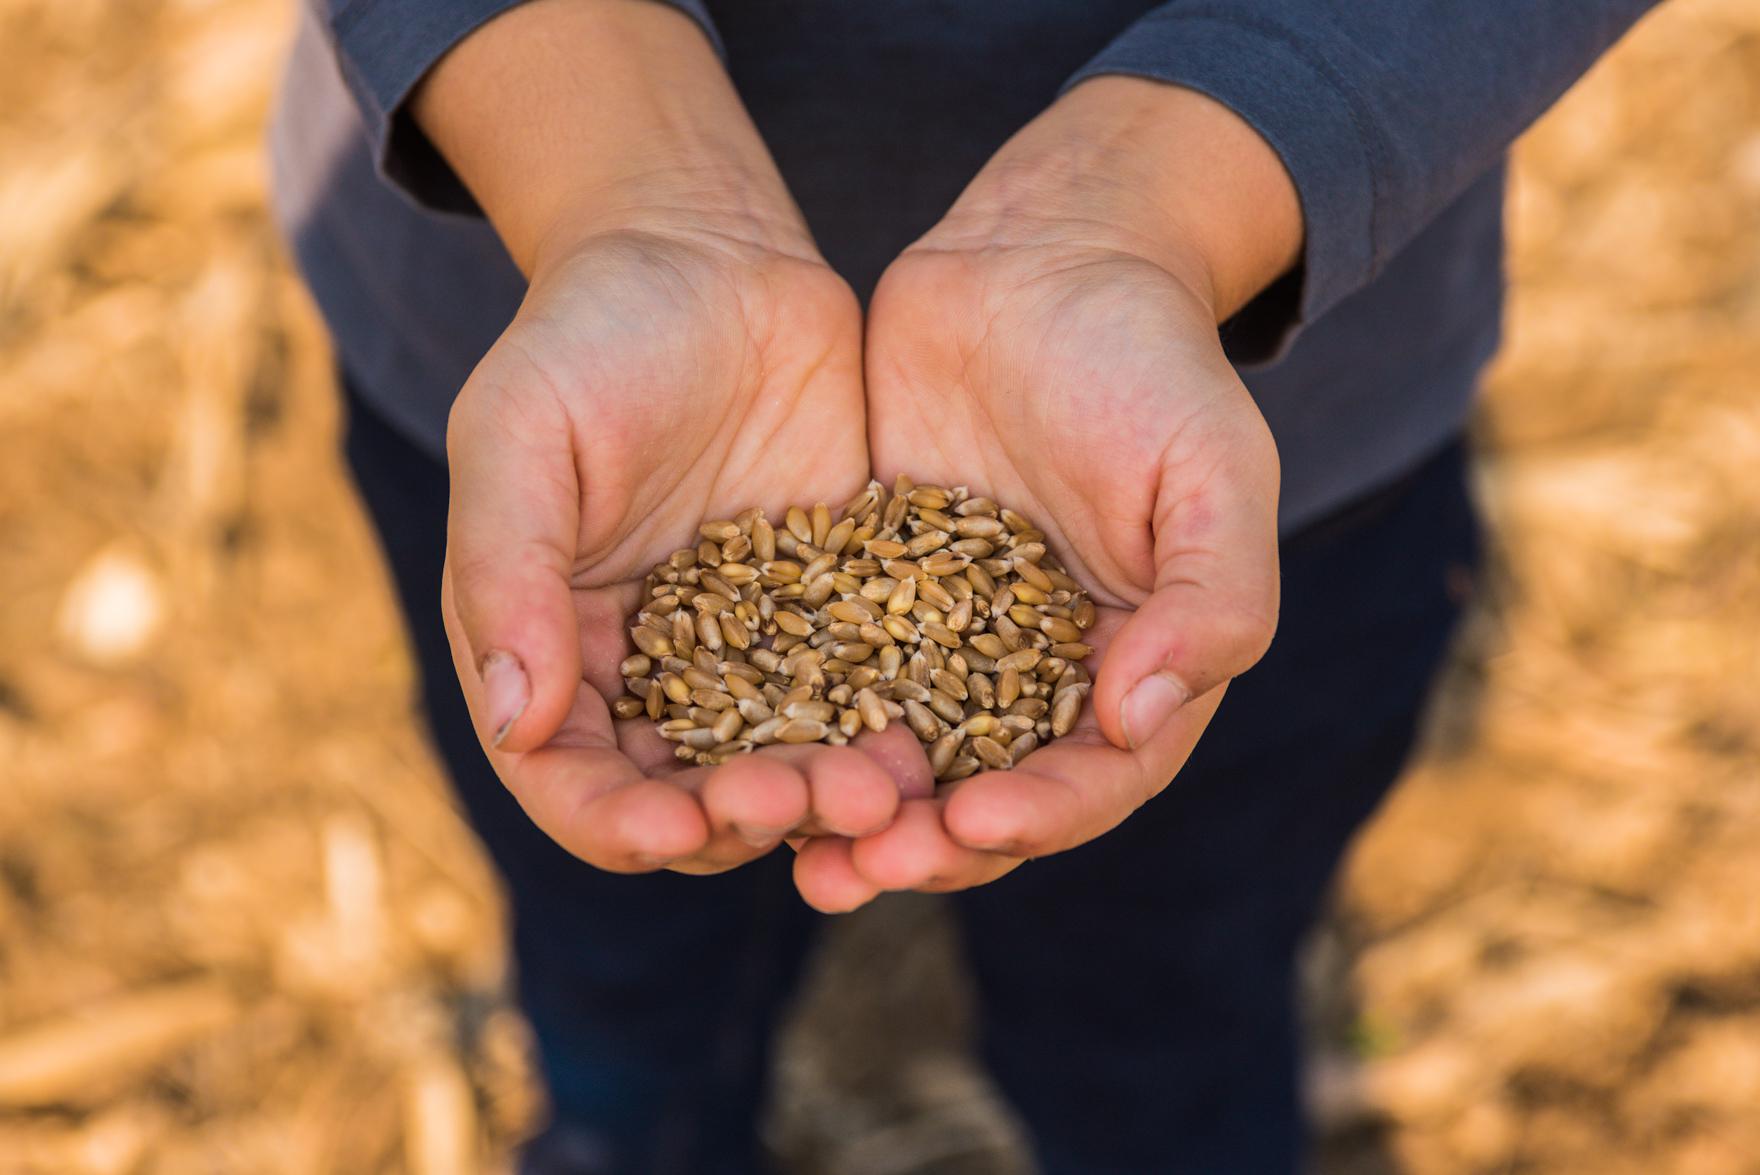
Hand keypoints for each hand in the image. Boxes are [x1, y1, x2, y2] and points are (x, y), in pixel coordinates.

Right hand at [420, 0, 904, 874]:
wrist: (711, 256)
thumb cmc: (588, 336)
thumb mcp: (520, 436)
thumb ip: (510, 574)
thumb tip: (516, 726)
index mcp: (557, 648)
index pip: (573, 781)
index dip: (614, 824)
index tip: (672, 832)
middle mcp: (654, 674)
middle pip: (690, 798)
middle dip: (741, 820)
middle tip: (802, 802)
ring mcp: (755, 651)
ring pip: (788, 765)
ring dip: (826, 798)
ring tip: (884, 790)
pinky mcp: (841, 614)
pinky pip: (866, 696)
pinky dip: (892, 732)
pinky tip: (933, 741)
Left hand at [792, 79, 1300, 909]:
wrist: (1044, 257)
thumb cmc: (1150, 362)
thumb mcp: (1213, 473)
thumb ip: (1210, 599)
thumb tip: (1140, 719)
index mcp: (1134, 665)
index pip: (1095, 778)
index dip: (1039, 815)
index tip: (974, 827)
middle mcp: (1038, 672)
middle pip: (984, 792)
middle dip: (923, 844)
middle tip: (853, 871)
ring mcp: (944, 636)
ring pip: (895, 751)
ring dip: (846, 806)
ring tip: (782, 839)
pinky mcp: (864, 590)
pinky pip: (823, 670)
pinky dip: (788, 716)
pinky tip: (728, 746)